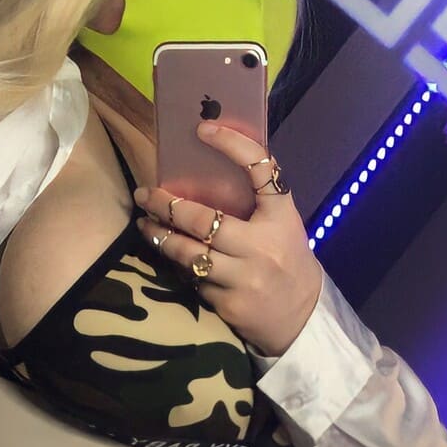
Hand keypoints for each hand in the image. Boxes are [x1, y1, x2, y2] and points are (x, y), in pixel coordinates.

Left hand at [134, 121, 323, 356]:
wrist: (302, 318)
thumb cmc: (285, 259)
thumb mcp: (281, 225)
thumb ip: (254, 201)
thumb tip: (207, 163)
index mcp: (281, 217)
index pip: (261, 169)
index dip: (233, 145)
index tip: (203, 129)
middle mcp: (263, 246)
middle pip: (202, 218)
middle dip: (165, 205)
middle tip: (145, 194)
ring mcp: (244, 278)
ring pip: (187, 252)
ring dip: (159, 236)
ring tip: (144, 224)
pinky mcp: (228, 305)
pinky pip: (191, 279)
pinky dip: (178, 266)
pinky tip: (169, 258)